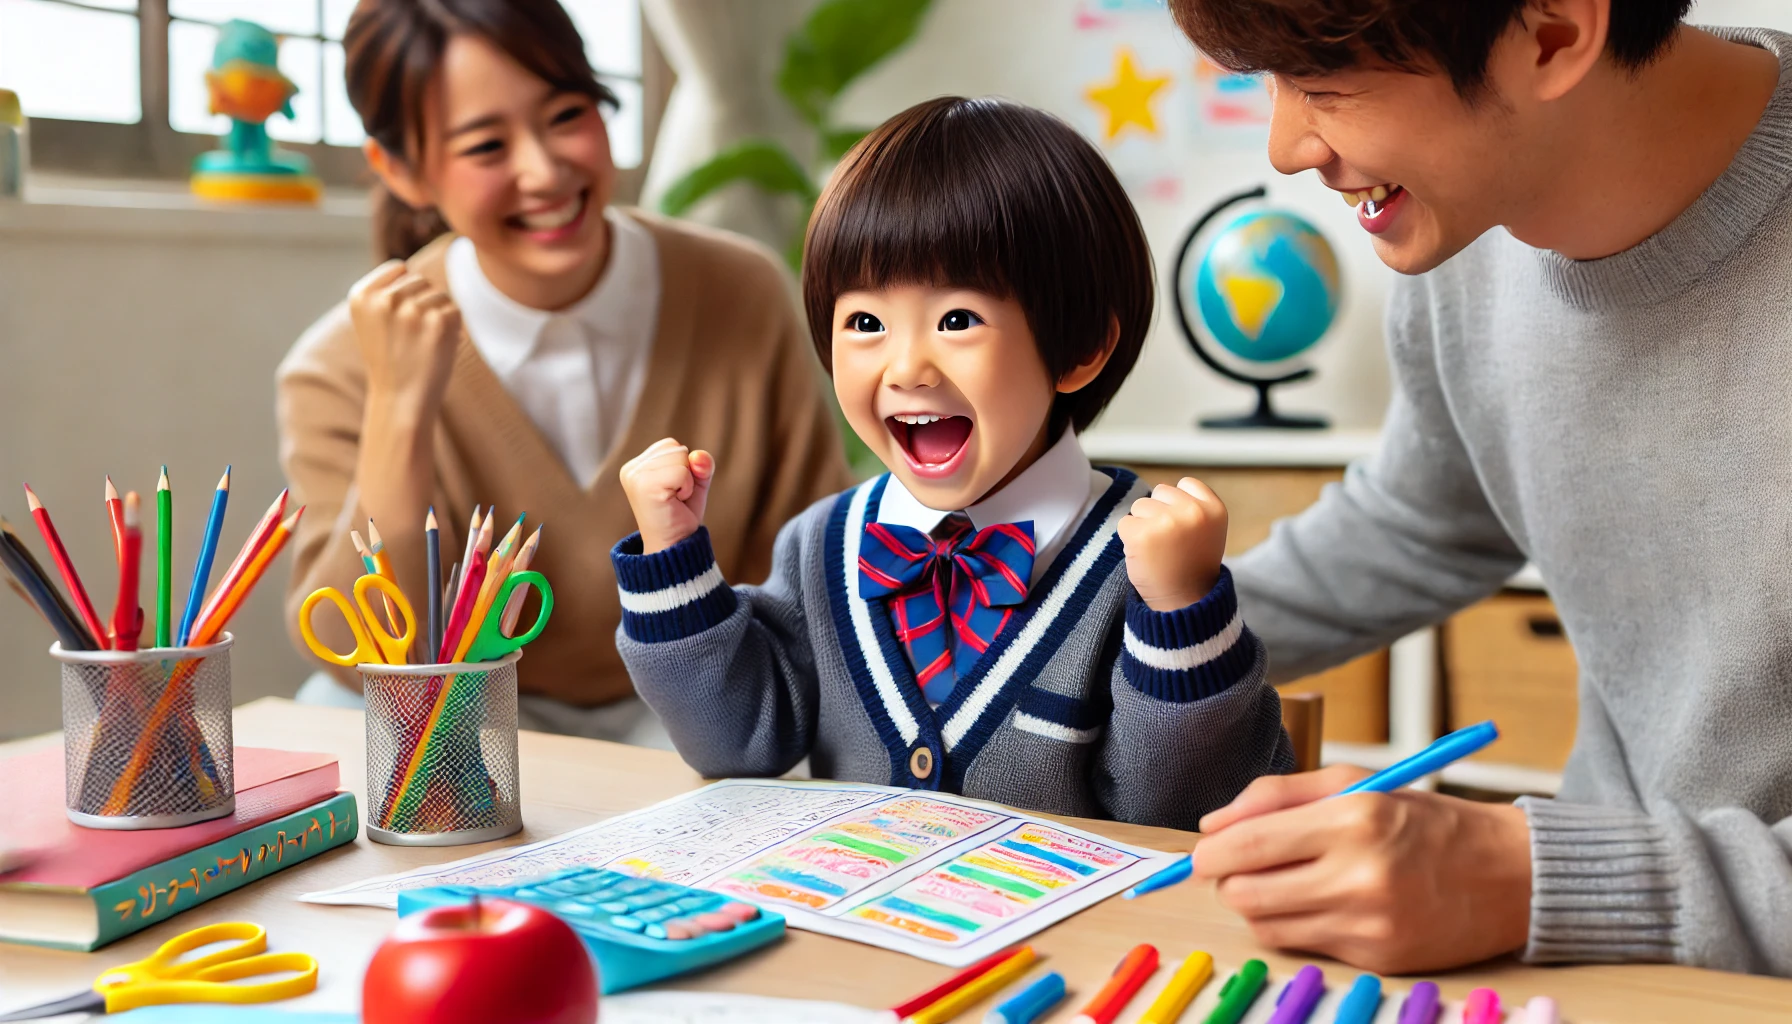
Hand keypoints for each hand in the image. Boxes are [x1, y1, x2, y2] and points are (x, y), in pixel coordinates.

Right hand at [348, 259, 461, 418]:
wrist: (400, 400)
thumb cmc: (390, 359)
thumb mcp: (374, 319)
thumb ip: (388, 289)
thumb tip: (413, 268)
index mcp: (361, 295)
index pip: (399, 268)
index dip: (405, 293)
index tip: (396, 321)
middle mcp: (384, 299)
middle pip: (421, 280)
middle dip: (423, 304)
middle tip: (412, 338)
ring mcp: (412, 309)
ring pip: (440, 294)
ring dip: (438, 315)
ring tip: (423, 343)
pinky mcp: (439, 322)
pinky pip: (456, 310)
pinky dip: (453, 328)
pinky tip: (437, 347)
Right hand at [620, 438, 714, 553]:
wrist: (673, 548)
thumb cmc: (681, 516)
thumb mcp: (695, 482)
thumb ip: (701, 463)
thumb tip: (697, 456)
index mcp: (635, 466)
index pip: (671, 445)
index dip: (683, 467)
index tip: (673, 490)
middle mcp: (631, 469)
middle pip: (677, 448)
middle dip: (686, 473)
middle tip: (674, 498)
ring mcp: (635, 477)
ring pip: (681, 457)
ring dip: (687, 481)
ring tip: (674, 500)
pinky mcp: (645, 486)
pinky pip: (682, 472)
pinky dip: (687, 488)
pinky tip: (675, 502)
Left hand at [1117, 477, 1226, 611]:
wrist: (1184, 602)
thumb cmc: (1191, 566)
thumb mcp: (1208, 531)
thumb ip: (1193, 507)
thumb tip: (1160, 490)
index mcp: (1214, 509)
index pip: (1185, 484)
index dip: (1177, 504)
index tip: (1183, 529)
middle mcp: (1193, 512)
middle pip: (1159, 492)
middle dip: (1159, 513)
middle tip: (1170, 543)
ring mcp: (1167, 522)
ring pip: (1140, 506)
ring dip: (1143, 526)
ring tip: (1158, 550)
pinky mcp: (1141, 535)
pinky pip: (1124, 523)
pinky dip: (1129, 539)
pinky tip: (1144, 555)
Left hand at [1191, 764, 1532, 973]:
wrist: (1509, 874)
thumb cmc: (1424, 820)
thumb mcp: (1354, 783)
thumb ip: (1275, 797)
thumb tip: (1211, 825)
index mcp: (1353, 821)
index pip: (1246, 846)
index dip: (1209, 851)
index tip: (1204, 849)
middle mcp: (1360, 877)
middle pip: (1244, 893)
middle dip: (1227, 878)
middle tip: (1240, 863)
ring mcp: (1369, 924)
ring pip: (1265, 924)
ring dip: (1256, 902)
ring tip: (1281, 879)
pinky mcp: (1377, 958)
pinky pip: (1302, 945)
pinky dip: (1293, 923)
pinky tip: (1316, 901)